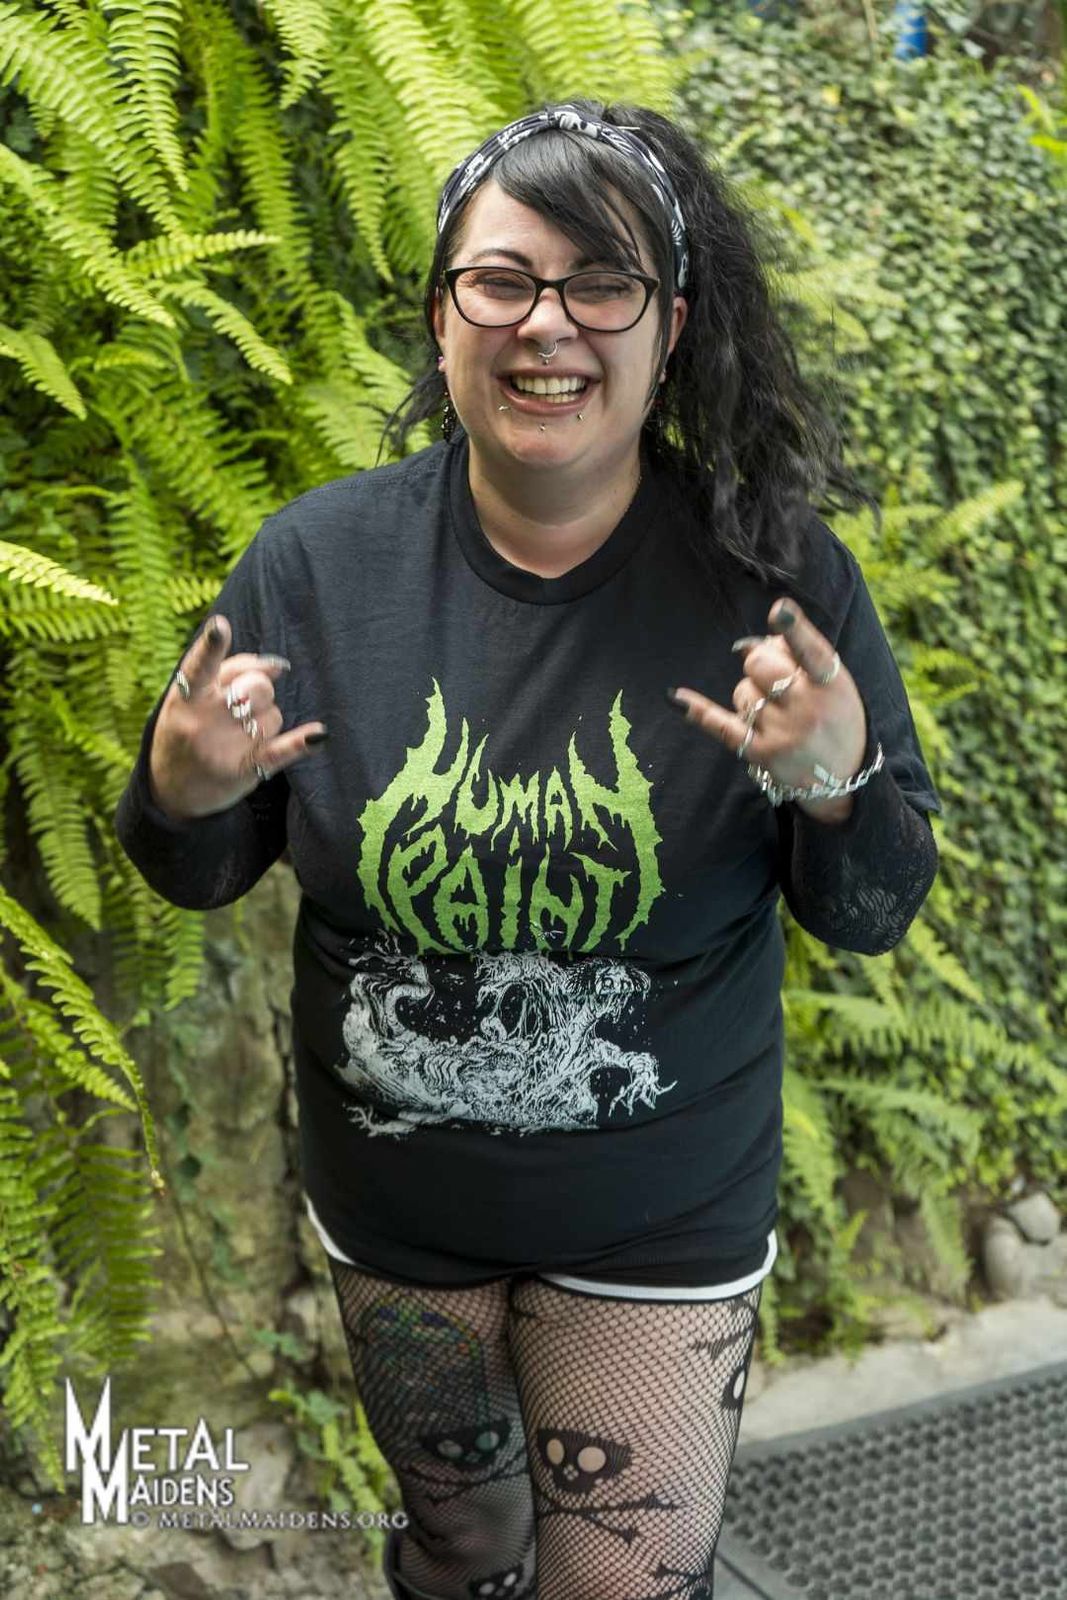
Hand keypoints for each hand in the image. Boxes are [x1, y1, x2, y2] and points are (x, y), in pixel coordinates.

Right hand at [148, 615, 326, 820]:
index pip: (200, 666)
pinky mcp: (242, 772)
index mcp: (185, 699)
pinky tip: (318, 734)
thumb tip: (277, 665)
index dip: (211, 645)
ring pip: (273, 716)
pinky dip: (299, 743)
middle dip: (261, 689)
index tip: (220, 626)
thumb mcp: (191, 698)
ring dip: (267, 721)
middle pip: (256, 687)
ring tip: (240, 735)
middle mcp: (201, 723)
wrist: (170, 789)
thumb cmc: (186, 730)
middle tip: (244, 703)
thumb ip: (229, 672)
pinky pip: (278, 752)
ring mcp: (222, 749)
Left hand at [669, 597, 866, 796]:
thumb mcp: (835, 686)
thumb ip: (801, 657)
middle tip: (776, 678)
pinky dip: (698, 710)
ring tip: (778, 713)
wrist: (841, 778)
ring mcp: (784, 733)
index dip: (795, 630)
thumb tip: (749, 645)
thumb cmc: (834, 718)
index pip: (813, 652)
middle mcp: (809, 709)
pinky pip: (720, 724)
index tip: (780, 611)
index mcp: (834, 686)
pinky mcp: (760, 754)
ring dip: (752, 695)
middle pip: (760, 664)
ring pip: (742, 691)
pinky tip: (675, 697)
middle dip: (760, 664)